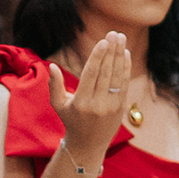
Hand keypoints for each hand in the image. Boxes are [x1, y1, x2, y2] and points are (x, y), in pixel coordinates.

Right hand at [47, 32, 130, 168]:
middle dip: (111, 50)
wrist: (89, 144)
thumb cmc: (71, 120)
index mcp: (81, 102)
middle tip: (114, 33)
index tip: (103, 41)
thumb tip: (52, 66)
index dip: (98, 56)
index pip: (92, 74)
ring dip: (120, 55)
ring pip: (117, 76)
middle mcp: (98, 104)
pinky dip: (126, 67)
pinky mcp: (121, 107)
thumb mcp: (58, 105)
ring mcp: (111, 106)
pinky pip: (124, 83)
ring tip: (121, 38)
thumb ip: (54, 85)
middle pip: (106, 72)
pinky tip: (125, 54)